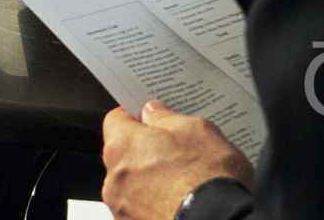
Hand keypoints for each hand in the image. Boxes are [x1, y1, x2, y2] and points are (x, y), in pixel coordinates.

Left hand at [102, 101, 253, 219]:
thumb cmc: (208, 181)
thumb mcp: (195, 130)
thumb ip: (166, 117)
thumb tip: (154, 113)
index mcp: (122, 147)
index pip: (116, 120)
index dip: (136, 116)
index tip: (152, 117)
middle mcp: (115, 181)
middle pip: (125, 155)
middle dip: (146, 150)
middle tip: (176, 150)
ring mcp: (124, 211)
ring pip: (134, 185)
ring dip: (151, 181)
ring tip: (184, 181)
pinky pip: (142, 209)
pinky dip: (157, 205)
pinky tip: (181, 202)